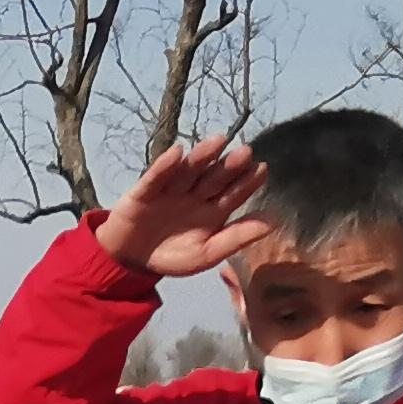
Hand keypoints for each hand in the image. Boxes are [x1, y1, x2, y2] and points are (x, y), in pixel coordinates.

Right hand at [95, 136, 284, 282]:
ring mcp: (170, 190)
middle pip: (214, 178)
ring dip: (202, 156)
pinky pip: (156, 177)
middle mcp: (194, 195)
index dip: (247, 182)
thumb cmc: (172, 256)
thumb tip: (272, 224)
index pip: (233, 193)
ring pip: (189, 171)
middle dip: (229, 166)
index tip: (262, 169)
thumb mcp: (206, 254)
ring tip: (218, 142)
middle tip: (246, 152)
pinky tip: (177, 153)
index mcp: (212, 211)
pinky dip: (165, 166)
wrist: (130, 261)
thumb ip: (236, 238)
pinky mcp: (146, 191)